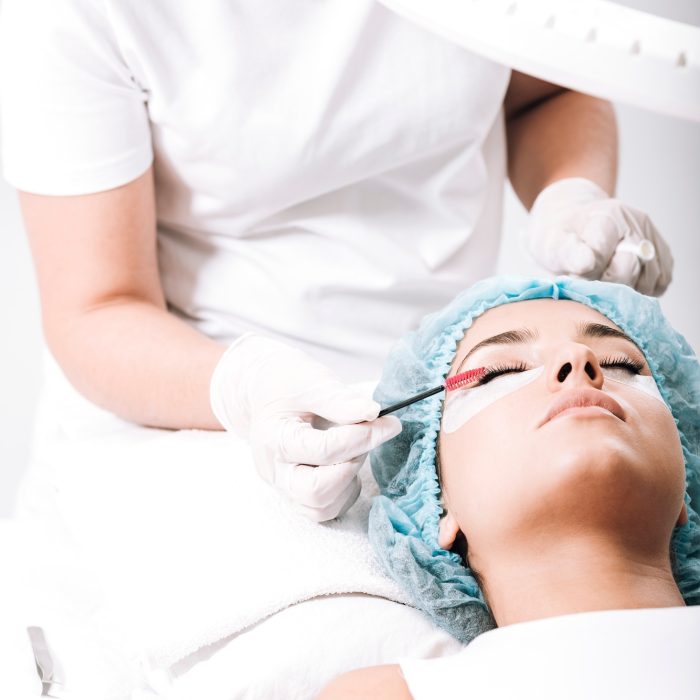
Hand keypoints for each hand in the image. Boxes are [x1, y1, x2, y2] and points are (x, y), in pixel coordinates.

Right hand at [209, 334, 401, 521]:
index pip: (325, 450)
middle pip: (317, 492)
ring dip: (349, 481)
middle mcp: (274, 470)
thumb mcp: (312, 381)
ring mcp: (283, 486)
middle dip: (352, 465)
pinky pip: (324, 509)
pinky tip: (347, 463)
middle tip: (366, 439)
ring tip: (354, 449)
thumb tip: (373, 413)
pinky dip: (344, 491)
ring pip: (322, 508)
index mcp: (275, 439)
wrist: (264, 391)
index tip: (390, 423)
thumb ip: (340, 400)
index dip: (364, 437)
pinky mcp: (295, 494)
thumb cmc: (287, 383)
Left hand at [526, 177, 672, 295]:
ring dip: (624, 289)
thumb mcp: (554, 243)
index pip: (603, 254)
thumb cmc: (565, 238)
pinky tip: (622, 282)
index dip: (587, 272)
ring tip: (605, 279)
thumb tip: (587, 264)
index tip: (576, 273)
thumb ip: (568, 253)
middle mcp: (636, 223)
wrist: (578, 227)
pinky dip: (641, 290)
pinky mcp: (663, 254)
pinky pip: (659, 284)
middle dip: (605, 283)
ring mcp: (653, 237)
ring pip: (647, 280)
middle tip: (590, 280)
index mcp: (608, 216)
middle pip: (628, 270)